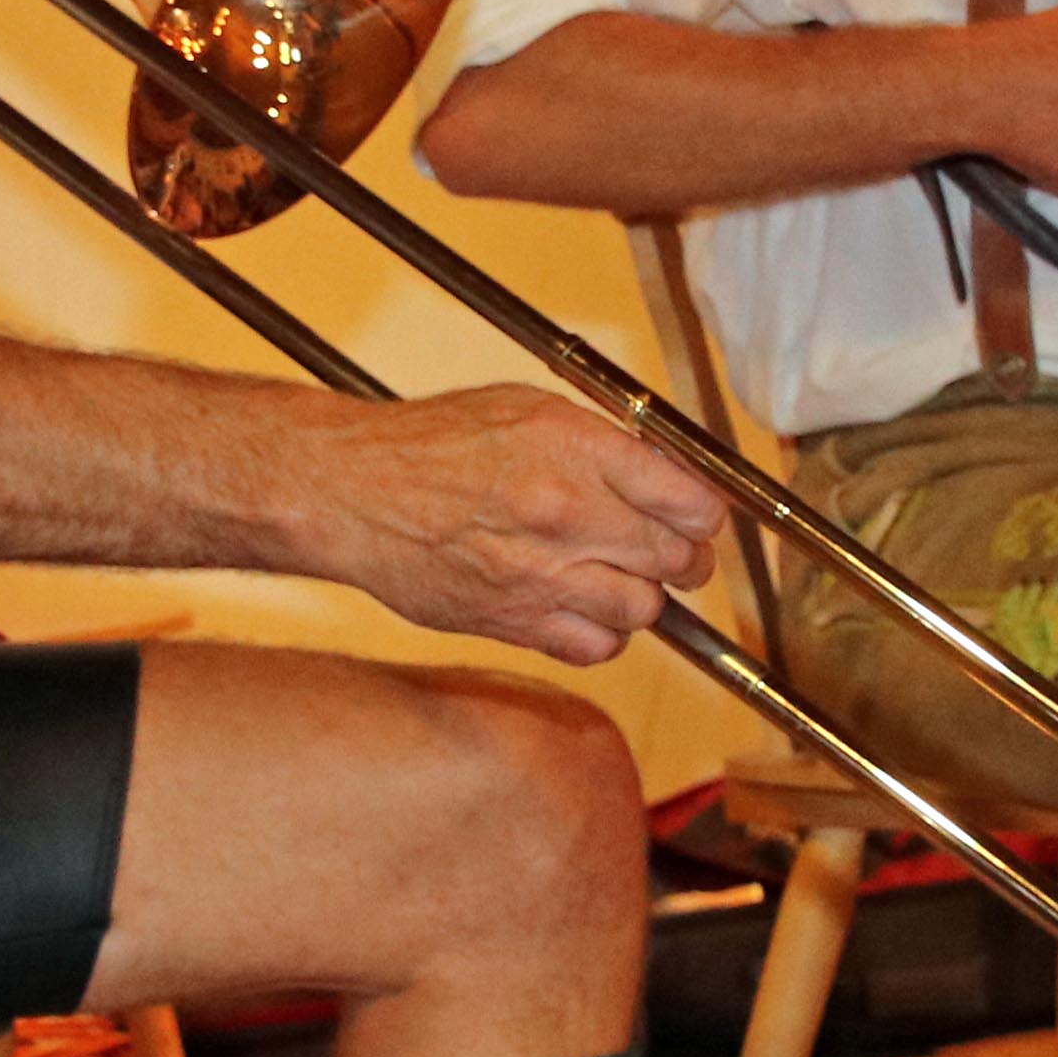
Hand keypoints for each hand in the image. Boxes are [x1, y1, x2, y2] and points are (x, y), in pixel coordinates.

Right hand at [299, 387, 724, 663]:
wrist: (354, 492)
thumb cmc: (434, 443)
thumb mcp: (529, 409)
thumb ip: (603, 442)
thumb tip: (668, 474)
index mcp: (576, 450)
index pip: (691, 501)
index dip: (704, 515)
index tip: (698, 518)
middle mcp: (566, 513)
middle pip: (675, 559)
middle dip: (685, 560)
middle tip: (673, 554)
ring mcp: (541, 574)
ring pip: (644, 610)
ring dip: (644, 598)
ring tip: (622, 579)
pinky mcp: (514, 621)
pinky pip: (597, 647)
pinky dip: (606, 635)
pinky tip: (588, 610)